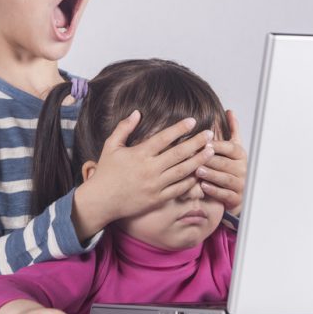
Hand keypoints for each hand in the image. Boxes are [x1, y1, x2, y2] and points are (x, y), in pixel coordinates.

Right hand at [73, 111, 215, 236]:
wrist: (101, 201)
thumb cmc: (105, 172)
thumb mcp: (110, 146)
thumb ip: (124, 128)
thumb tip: (136, 112)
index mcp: (139, 154)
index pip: (164, 138)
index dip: (180, 128)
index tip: (193, 121)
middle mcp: (149, 169)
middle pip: (179, 153)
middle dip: (197, 142)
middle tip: (210, 134)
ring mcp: (155, 185)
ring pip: (183, 171)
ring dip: (199, 160)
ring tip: (211, 151)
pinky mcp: (158, 199)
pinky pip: (179, 189)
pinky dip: (191, 181)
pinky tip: (200, 172)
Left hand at [197, 110, 246, 214]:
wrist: (237, 193)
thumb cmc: (230, 167)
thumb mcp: (232, 148)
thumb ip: (232, 130)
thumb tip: (230, 111)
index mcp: (240, 155)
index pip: (230, 148)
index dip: (217, 145)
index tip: (204, 142)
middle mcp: (242, 169)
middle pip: (225, 163)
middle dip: (210, 160)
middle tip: (195, 157)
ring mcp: (240, 184)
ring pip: (225, 178)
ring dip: (211, 174)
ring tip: (197, 171)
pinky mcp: (236, 198)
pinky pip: (225, 194)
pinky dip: (214, 191)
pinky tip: (203, 187)